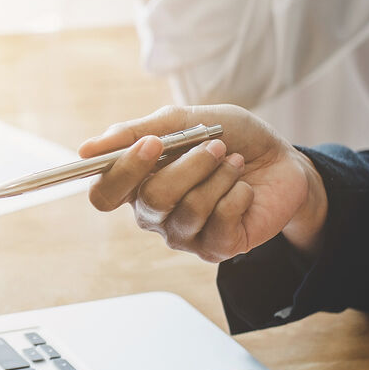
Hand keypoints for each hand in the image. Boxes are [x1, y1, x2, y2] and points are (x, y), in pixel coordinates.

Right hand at [80, 105, 326, 260]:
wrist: (282, 160)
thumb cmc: (229, 138)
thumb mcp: (184, 121)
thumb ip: (137, 132)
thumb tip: (86, 150)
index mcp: (136, 184)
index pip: (102, 194)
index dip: (121, 172)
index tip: (152, 144)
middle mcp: (153, 214)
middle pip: (151, 200)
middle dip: (188, 167)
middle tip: (213, 144)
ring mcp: (183, 235)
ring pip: (188, 209)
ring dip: (218, 176)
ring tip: (234, 162)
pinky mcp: (215, 248)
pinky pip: (219, 222)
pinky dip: (237, 194)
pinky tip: (244, 189)